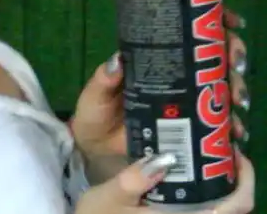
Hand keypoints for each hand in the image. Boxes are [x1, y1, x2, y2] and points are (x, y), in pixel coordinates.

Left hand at [69, 7, 249, 169]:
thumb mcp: (95, 92)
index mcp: (152, 58)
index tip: (230, 22)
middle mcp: (174, 74)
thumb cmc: (94, 110)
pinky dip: (231, 125)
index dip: (212, 23)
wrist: (96, 146)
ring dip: (235, 89)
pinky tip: (235, 130)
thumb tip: (117, 60)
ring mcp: (184, 99)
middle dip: (231, 54)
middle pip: (212, 55)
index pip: (186, 32)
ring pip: (220, 86)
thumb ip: (104, 79)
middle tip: (234, 64)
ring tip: (236, 100)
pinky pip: (216, 122)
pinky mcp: (188, 125)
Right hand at [75, 147, 253, 213]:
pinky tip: (184, 171)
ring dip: (218, 182)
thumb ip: (133, 180)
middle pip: (233, 207)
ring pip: (218, 208)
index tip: (233, 151)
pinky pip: (203, 208)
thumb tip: (165, 157)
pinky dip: (203, 190)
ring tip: (201, 153)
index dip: (244, 180)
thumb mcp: (108, 198)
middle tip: (215, 143)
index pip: (235, 207)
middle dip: (231, 174)